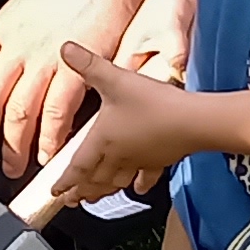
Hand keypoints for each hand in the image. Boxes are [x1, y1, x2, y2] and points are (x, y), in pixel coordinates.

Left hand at [0, 0, 187, 177]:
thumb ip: (15, 31)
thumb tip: (8, 53)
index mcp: (2, 26)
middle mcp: (18, 45)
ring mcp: (46, 59)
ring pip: (20, 114)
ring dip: (15, 145)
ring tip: (14, 165)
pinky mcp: (78, 70)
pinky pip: (58, 114)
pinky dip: (51, 139)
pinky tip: (49, 153)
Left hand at [22, 42, 207, 213]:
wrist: (194, 121)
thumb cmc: (155, 104)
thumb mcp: (116, 79)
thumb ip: (90, 65)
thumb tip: (65, 48)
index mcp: (103, 140)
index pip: (77, 166)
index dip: (65, 181)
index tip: (55, 193)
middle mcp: (119, 155)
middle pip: (96, 180)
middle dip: (81, 192)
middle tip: (71, 202)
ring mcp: (140, 160)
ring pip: (117, 182)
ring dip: (103, 192)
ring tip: (94, 200)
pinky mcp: (160, 160)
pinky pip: (146, 176)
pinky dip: (139, 184)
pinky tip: (138, 188)